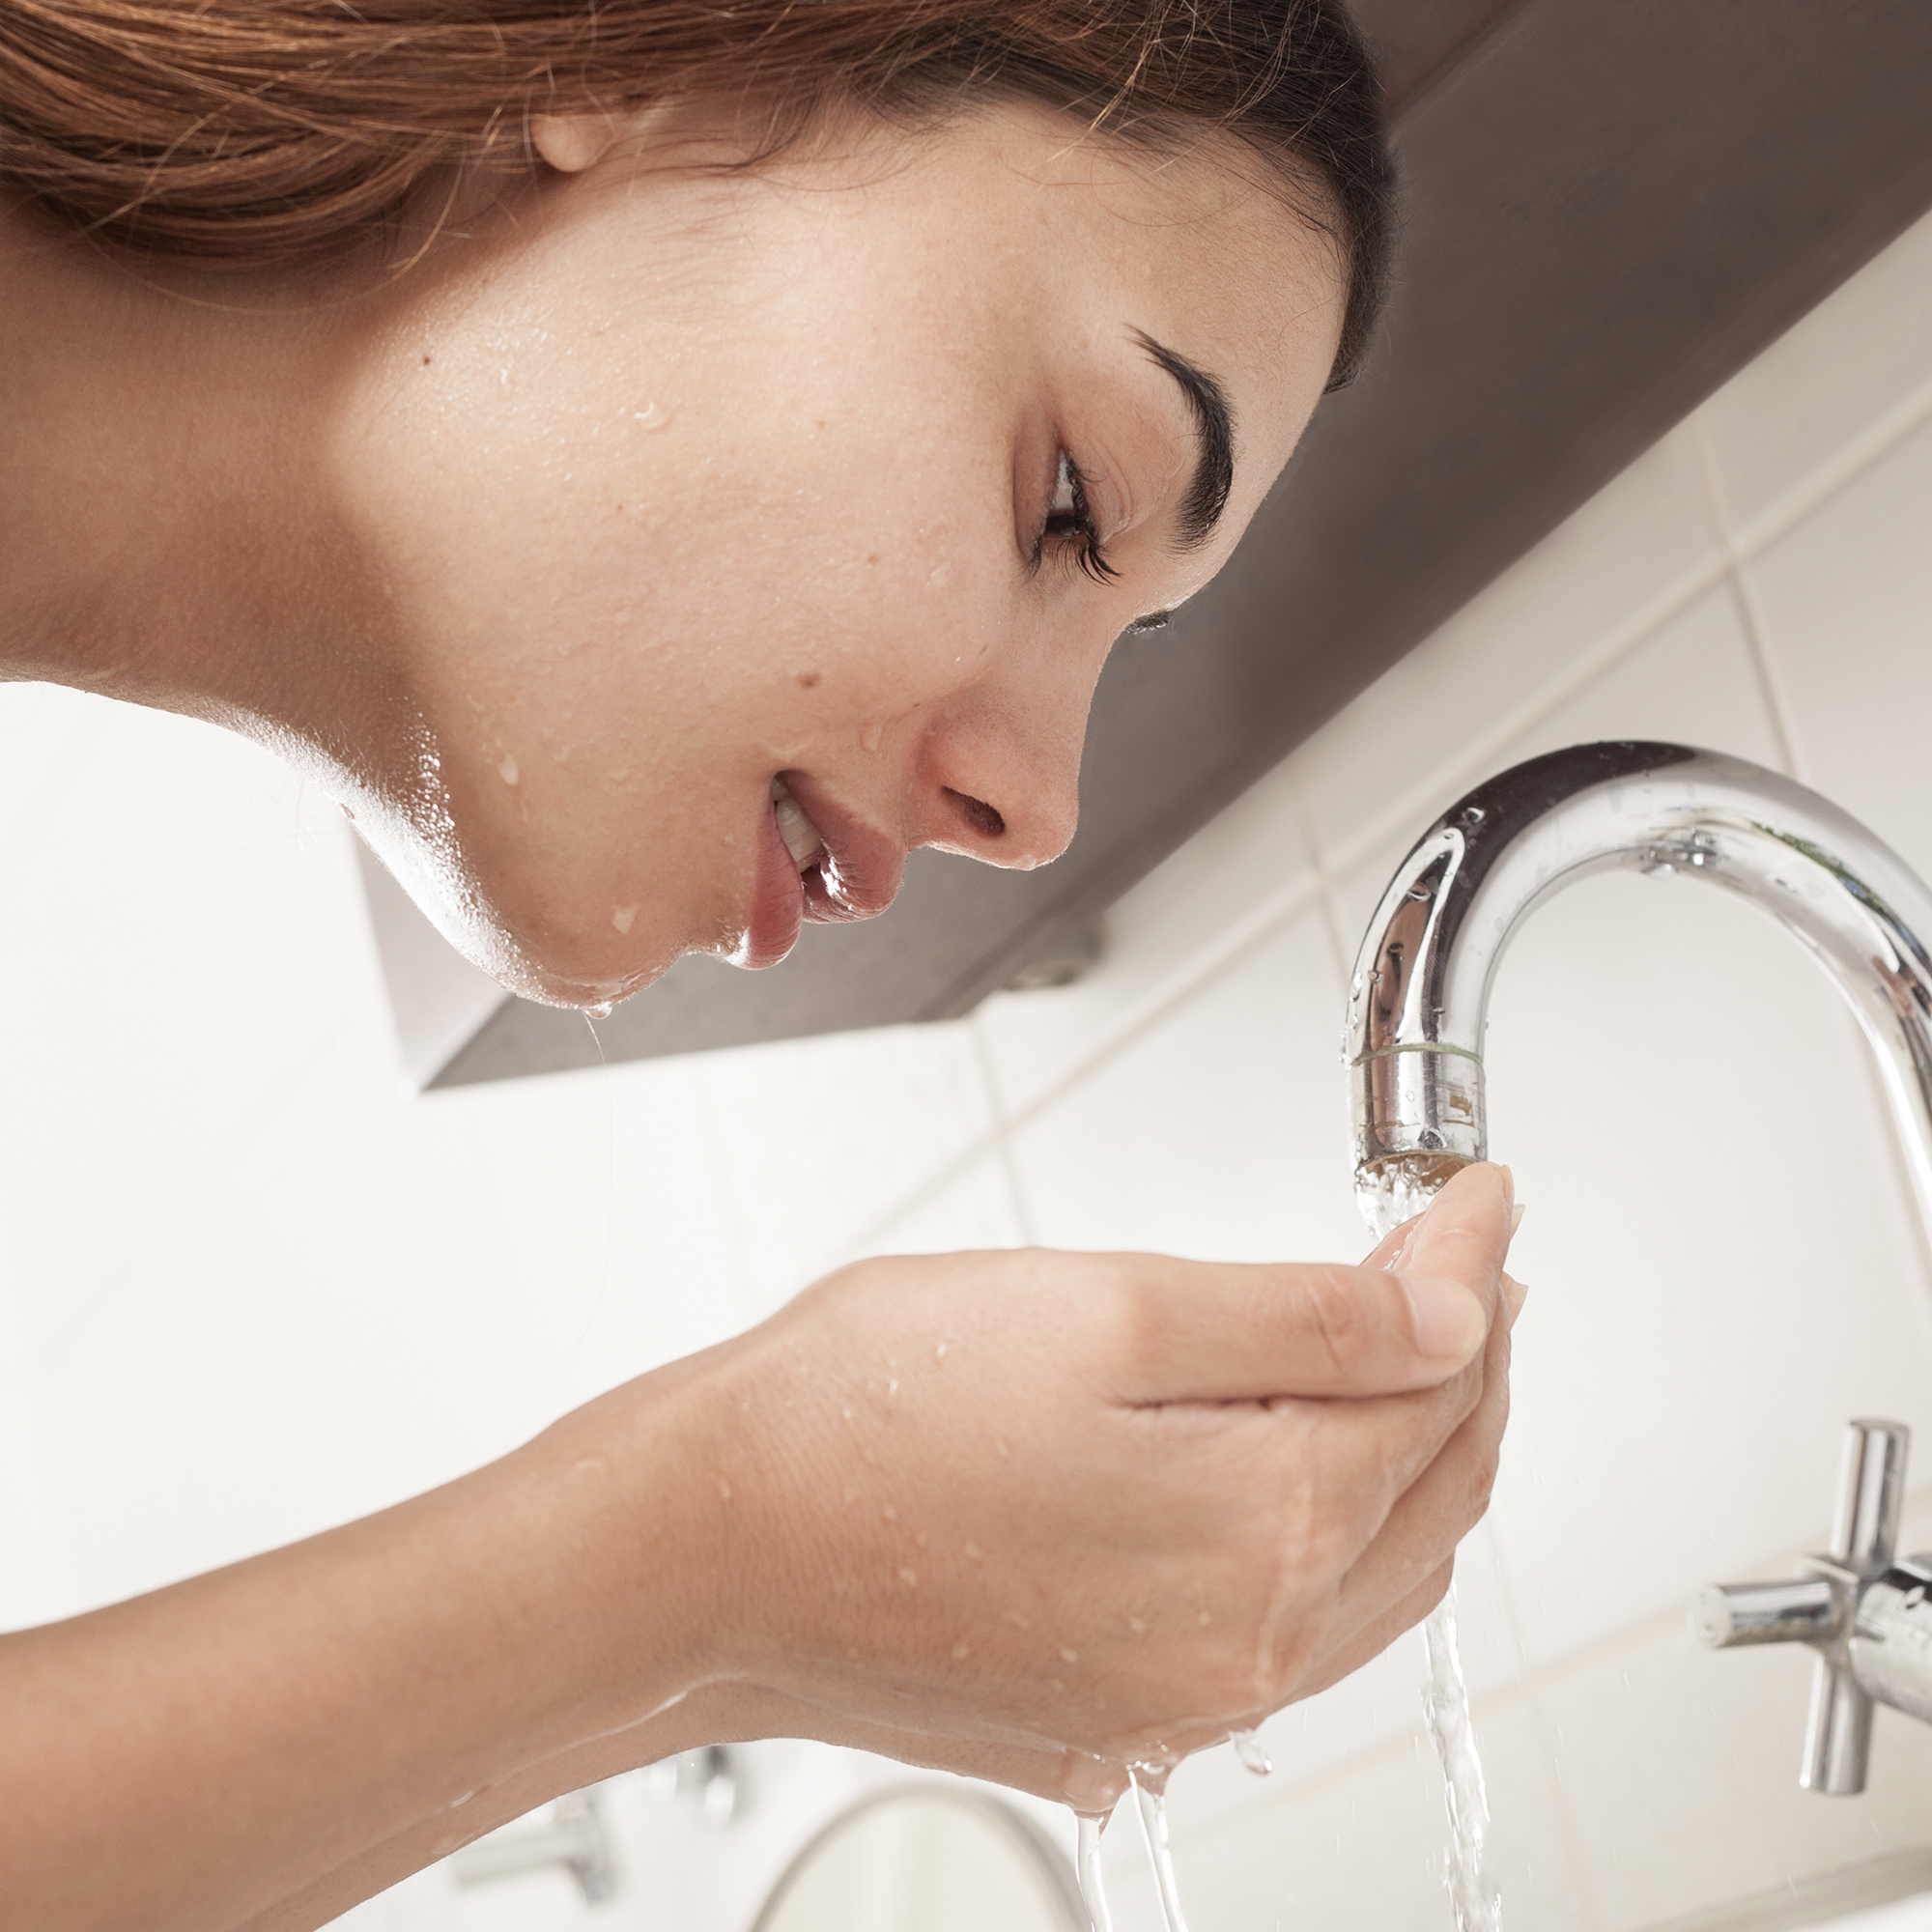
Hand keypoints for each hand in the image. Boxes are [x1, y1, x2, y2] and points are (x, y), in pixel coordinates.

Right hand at [576, 1162, 1521, 1811]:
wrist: (697, 1547)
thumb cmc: (862, 1415)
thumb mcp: (1107, 1309)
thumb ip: (1306, 1319)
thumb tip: (1455, 1313)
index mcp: (1260, 1532)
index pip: (1434, 1383)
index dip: (1470, 1271)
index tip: (1476, 1199)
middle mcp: (1241, 1649)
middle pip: (1432, 1494)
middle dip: (1467, 1368)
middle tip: (1465, 1272)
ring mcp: (1175, 1702)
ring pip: (1374, 1580)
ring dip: (1412, 1463)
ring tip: (1410, 1363)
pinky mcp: (1108, 1718)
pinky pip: (1284, 1640)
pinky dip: (1332, 1549)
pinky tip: (1298, 1486)